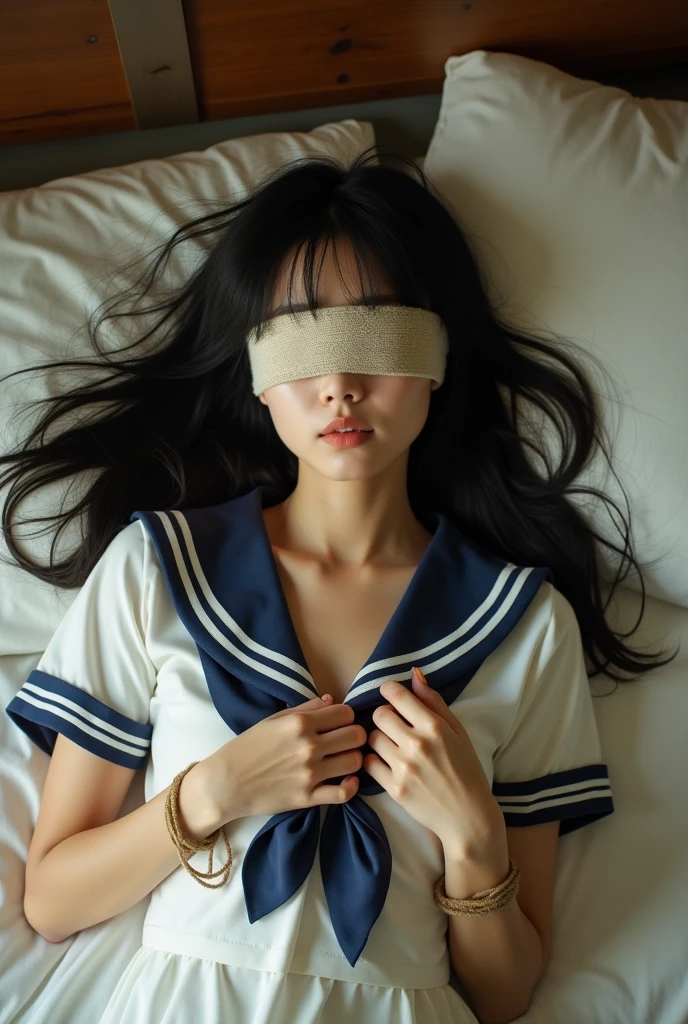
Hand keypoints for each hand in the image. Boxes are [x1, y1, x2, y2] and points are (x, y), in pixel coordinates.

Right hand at [201, 695, 367, 824]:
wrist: (225, 784)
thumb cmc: (246, 748)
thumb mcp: (273, 720)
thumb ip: (305, 708)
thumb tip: (331, 700)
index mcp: (300, 723)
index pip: (346, 713)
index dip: (346, 716)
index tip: (339, 723)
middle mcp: (308, 746)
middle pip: (356, 735)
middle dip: (354, 735)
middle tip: (345, 741)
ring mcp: (310, 774)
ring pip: (354, 762)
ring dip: (353, 759)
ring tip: (343, 759)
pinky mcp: (308, 798)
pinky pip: (344, 793)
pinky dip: (351, 786)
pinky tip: (345, 780)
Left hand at [364, 668, 505, 857]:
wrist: (468, 816)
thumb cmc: (466, 770)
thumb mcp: (458, 731)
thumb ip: (435, 702)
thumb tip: (415, 674)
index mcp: (434, 727)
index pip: (397, 696)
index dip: (388, 690)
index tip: (389, 694)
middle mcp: (417, 744)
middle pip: (379, 715)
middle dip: (385, 716)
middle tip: (394, 725)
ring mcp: (404, 768)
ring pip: (372, 738)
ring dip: (380, 739)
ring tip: (393, 746)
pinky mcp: (394, 789)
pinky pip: (369, 764)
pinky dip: (374, 761)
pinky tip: (387, 763)